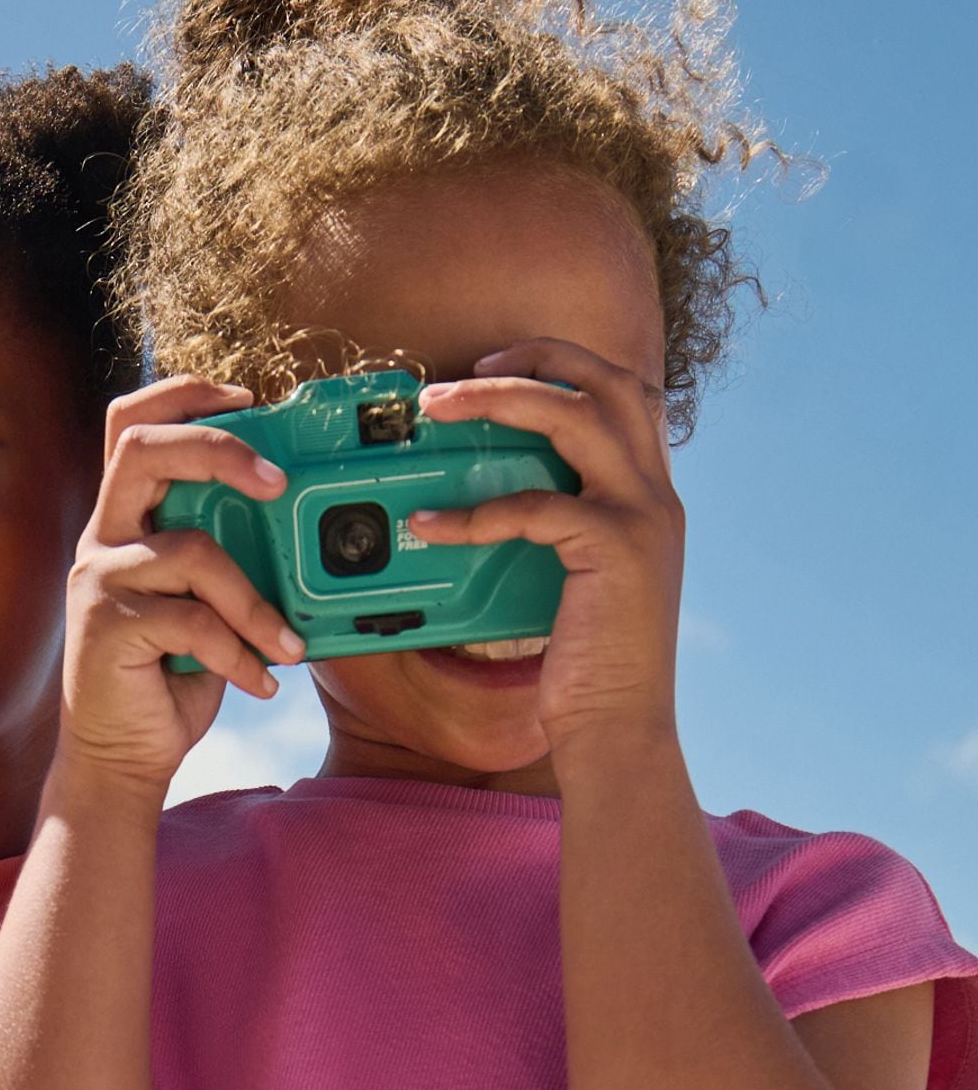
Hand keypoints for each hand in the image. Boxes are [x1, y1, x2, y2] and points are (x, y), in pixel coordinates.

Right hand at [55, 377, 304, 792]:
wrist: (121, 759)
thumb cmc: (169, 678)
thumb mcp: (206, 606)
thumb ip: (230, 560)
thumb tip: (303, 529)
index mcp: (127, 521)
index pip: (134, 424)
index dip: (185, 395)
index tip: (247, 398)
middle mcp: (103, 539)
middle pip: (144, 449)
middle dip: (218, 448)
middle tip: (278, 483)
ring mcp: (99, 580)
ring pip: (192, 552)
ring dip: (254, 602)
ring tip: (287, 645)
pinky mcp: (106, 628)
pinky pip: (192, 621)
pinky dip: (239, 653)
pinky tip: (260, 682)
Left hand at [410, 339, 682, 753]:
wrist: (620, 732)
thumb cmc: (589, 672)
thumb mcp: (578, 586)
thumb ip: (556, 534)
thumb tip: (490, 504)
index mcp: (650, 497)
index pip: (623, 395)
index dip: (565, 365)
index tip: (504, 367)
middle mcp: (656, 494)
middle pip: (606, 380)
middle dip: (537, 357)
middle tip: (468, 370)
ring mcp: (642, 516)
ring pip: (574, 416)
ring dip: (500, 401)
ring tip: (437, 410)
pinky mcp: (615, 548)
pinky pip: (535, 505)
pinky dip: (477, 510)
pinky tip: (431, 525)